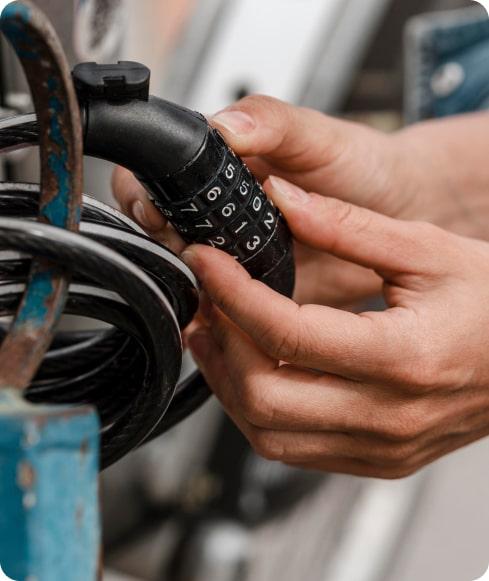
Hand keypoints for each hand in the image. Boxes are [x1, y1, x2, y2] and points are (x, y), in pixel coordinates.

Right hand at [111, 96, 420, 305]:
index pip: (153, 177)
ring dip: (184, 282)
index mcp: (219, 166)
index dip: (146, 196)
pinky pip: (217, 305)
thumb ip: (272, 123)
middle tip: (191, 250)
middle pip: (155, 229)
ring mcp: (232, 253)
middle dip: (162, 244)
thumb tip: (224, 125)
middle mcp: (217, 211)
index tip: (161, 213)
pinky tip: (223, 313)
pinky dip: (212, 311)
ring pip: (181, 271)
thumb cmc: (358, 166)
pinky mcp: (253, 290)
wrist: (396, 213)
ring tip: (209, 285)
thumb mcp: (317, 135)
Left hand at [183, 179, 488, 478]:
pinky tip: (251, 369)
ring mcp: (380, 447)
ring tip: (215, 332)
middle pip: (265, 396)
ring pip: (269, 433)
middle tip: (204, 299)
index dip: (233, 294)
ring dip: (229, 382)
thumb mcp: (428, 250)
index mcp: (406, 356)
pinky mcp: (375, 459)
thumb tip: (281, 199)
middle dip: (220, 343)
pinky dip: (257, 410)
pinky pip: (292, 449)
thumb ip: (348, 226)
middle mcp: (389, 415)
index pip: (288, 334)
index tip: (205, 262)